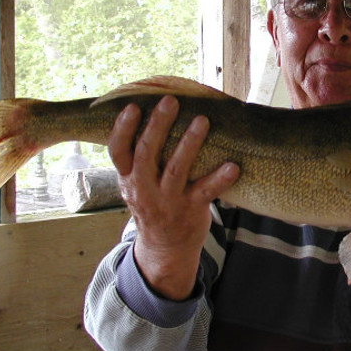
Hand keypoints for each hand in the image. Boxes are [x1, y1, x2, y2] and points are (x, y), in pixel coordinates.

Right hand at [109, 95, 239, 299]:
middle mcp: (144, 189)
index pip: (118, 151)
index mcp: (129, 178)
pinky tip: (233, 166)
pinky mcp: (191, 209)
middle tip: (170, 101)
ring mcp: (168, 200)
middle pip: (147, 154)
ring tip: (202, 121)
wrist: (164, 248)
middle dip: (158, 126)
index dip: (122, 129)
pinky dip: (219, 179)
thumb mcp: (135, 183)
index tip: (132, 107)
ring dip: (189, 144)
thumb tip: (146, 110)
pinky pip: (206, 192)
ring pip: (176, 169)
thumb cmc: (153, 203)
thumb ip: (138, 157)